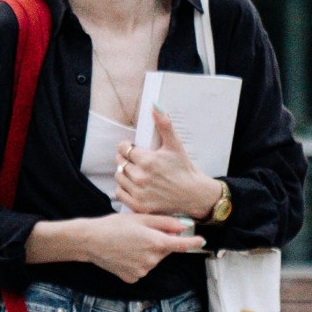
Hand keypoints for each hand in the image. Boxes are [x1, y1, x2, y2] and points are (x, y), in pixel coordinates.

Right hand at [87, 207, 200, 285]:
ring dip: (148, 252)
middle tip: (142, 233)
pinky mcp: (133, 278)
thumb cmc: (114, 225)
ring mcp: (142, 271)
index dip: (194, 243)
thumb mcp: (141, 218)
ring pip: (153, 260)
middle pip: (165, 250)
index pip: (182, 245)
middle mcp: (151, 260)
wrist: (90, 241)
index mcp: (156, 243)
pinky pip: (142, 268)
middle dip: (160, 242)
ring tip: (130, 243)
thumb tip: (184, 227)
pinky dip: (138, 261)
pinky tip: (125, 254)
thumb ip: (165, 223)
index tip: (202, 241)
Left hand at [115, 107, 222, 221]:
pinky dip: (124, 189)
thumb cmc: (183, 169)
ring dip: (124, 173)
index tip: (134, 149)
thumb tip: (155, 106)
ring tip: (137, 173)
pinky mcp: (138, 205)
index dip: (127, 147)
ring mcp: (138, 192)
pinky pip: (119, 193)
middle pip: (119, 162)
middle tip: (138, 162)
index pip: (123, 148)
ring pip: (118, 176)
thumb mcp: (175, 145)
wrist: (193, 195)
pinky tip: (135, 186)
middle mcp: (140, 177)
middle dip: (126, 159)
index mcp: (147, 160)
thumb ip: (164, 125)